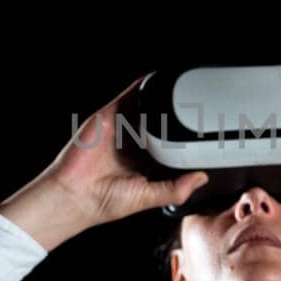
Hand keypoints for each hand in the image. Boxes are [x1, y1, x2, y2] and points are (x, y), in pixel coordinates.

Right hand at [40, 74, 210, 227]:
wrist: (76, 194)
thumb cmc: (106, 201)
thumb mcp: (148, 197)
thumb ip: (175, 189)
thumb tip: (201, 179)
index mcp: (145, 162)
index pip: (170, 144)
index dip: (185, 137)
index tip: (205, 132)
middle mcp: (134, 143)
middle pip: (161, 122)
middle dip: (178, 115)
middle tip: (201, 108)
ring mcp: (122, 128)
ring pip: (148, 106)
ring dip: (164, 98)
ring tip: (187, 89)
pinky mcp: (110, 116)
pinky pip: (130, 96)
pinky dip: (145, 86)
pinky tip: (160, 79)